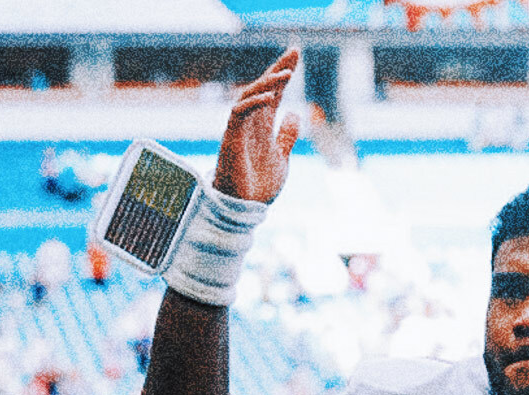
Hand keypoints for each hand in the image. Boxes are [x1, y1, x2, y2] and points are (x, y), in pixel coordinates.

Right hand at [214, 49, 301, 203]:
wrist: (246, 208)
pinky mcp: (231, 138)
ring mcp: (240, 129)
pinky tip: (272, 97)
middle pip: (262, 87)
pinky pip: (239, 113)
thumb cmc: (259, 186)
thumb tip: (295, 114)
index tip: (296, 55)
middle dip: (278, 68)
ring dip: (268, 83)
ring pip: (249, 95)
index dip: (284, 74)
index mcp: (263, 126)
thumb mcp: (281, 157)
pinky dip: (254, 103)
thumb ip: (286, 136)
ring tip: (288, 74)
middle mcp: (251, 123)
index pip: (274, 92)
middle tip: (294, 51)